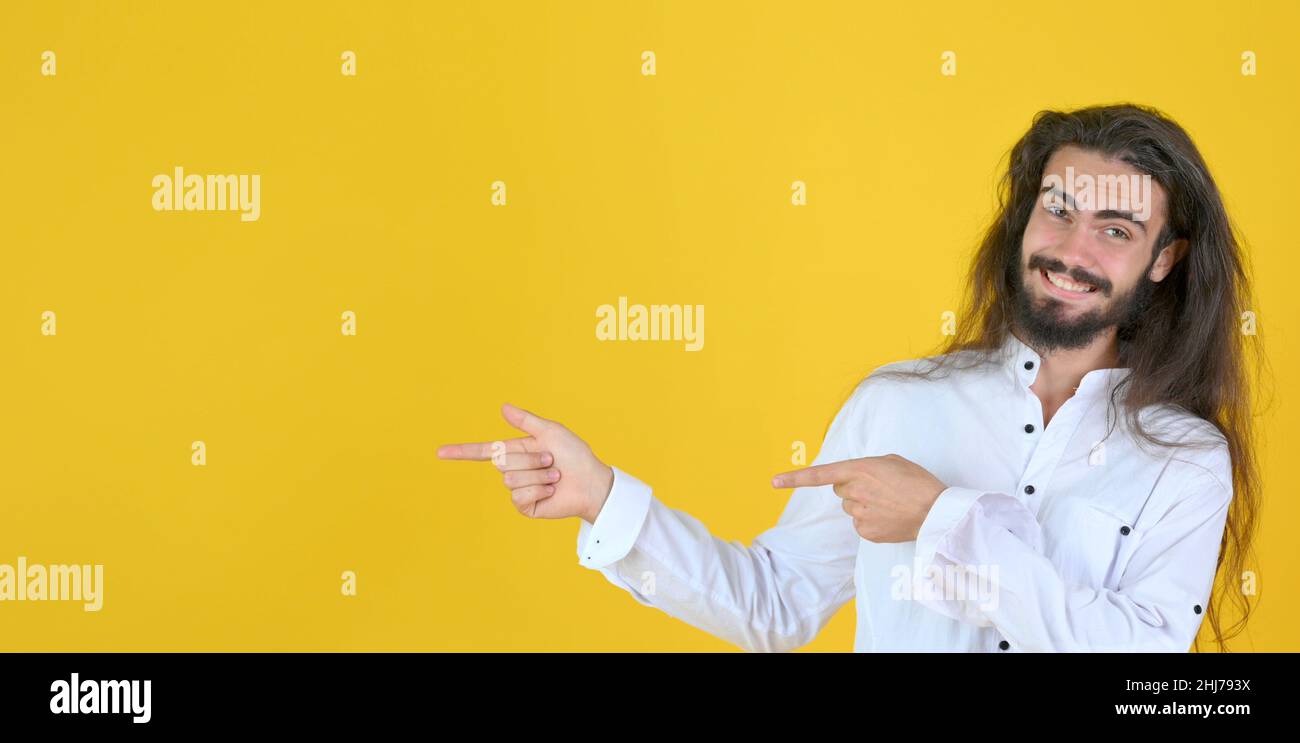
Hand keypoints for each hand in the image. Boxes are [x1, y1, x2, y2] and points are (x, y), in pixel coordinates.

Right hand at [437, 404, 614, 522]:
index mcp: (516, 450)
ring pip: (511, 479)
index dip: (460, 452)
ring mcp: (518, 489)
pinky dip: (539, 491)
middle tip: (551, 461)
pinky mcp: (525, 506)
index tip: (439, 452)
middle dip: (529, 458)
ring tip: (555, 477)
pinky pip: (520, 496)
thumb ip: (526, 421)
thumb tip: (502, 407)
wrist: (591, 482)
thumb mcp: (550, 431)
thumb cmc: (575, 455)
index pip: (483, 451)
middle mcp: (514, 469)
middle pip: (501, 461)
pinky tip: (551, 491)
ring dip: (538, 476)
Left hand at [771, 454, 946, 542]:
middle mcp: (854, 492)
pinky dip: (871, 521)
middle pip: (840, 491)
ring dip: (864, 504)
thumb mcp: (891, 462)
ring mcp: (859, 514)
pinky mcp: (866, 532)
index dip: (794, 478)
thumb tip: (857, 477)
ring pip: (850, 508)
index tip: (774, 482)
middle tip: (879, 489)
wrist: (936, 511)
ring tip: (890, 504)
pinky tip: (889, 517)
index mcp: (859, 470)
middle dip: (852, 488)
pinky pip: (860, 524)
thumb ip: (867, 466)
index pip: (820, 475)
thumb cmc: (917, 482)